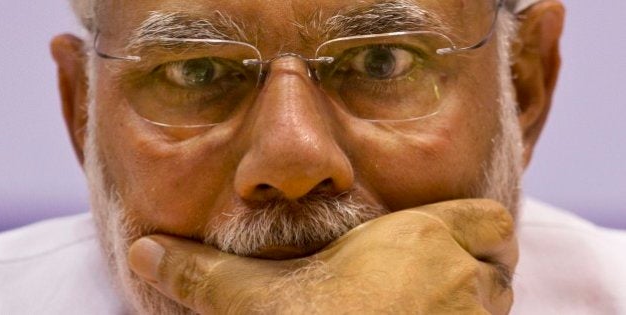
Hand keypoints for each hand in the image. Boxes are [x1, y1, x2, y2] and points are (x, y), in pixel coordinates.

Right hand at [128, 199, 517, 313]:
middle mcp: (459, 277)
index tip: (445, 245)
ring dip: (473, 307)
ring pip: (499, 301)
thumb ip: (203, 274)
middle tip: (436, 288)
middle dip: (475, 271)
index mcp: (417, 238)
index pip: (490, 217)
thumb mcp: (252, 301)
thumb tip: (142, 249)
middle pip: (499, 261)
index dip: (474, 228)